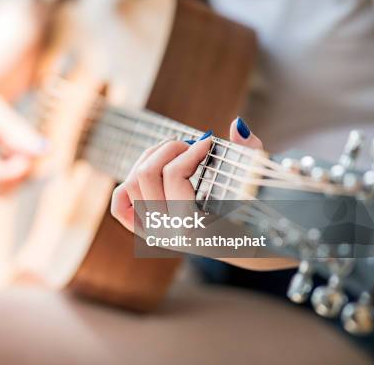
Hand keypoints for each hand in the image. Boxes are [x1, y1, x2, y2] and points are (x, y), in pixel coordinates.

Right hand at [0, 0, 48, 193]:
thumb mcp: (3, 115)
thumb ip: (21, 134)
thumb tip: (44, 150)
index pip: (3, 176)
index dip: (24, 167)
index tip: (36, 149)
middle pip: (3, 189)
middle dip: (18, 172)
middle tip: (24, 147)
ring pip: (0, 191)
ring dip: (13, 174)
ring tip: (10, 147)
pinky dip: (5, 175)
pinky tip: (2, 154)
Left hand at [111, 117, 262, 230]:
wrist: (237, 247)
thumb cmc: (249, 214)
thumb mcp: (254, 187)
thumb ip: (250, 155)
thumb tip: (236, 126)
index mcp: (191, 227)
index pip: (175, 175)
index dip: (192, 151)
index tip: (209, 142)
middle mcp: (165, 232)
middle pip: (147, 173)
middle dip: (169, 149)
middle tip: (190, 144)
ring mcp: (150, 231)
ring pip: (131, 181)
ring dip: (151, 158)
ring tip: (174, 152)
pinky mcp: (140, 229)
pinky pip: (119, 203)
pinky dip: (128, 184)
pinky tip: (153, 172)